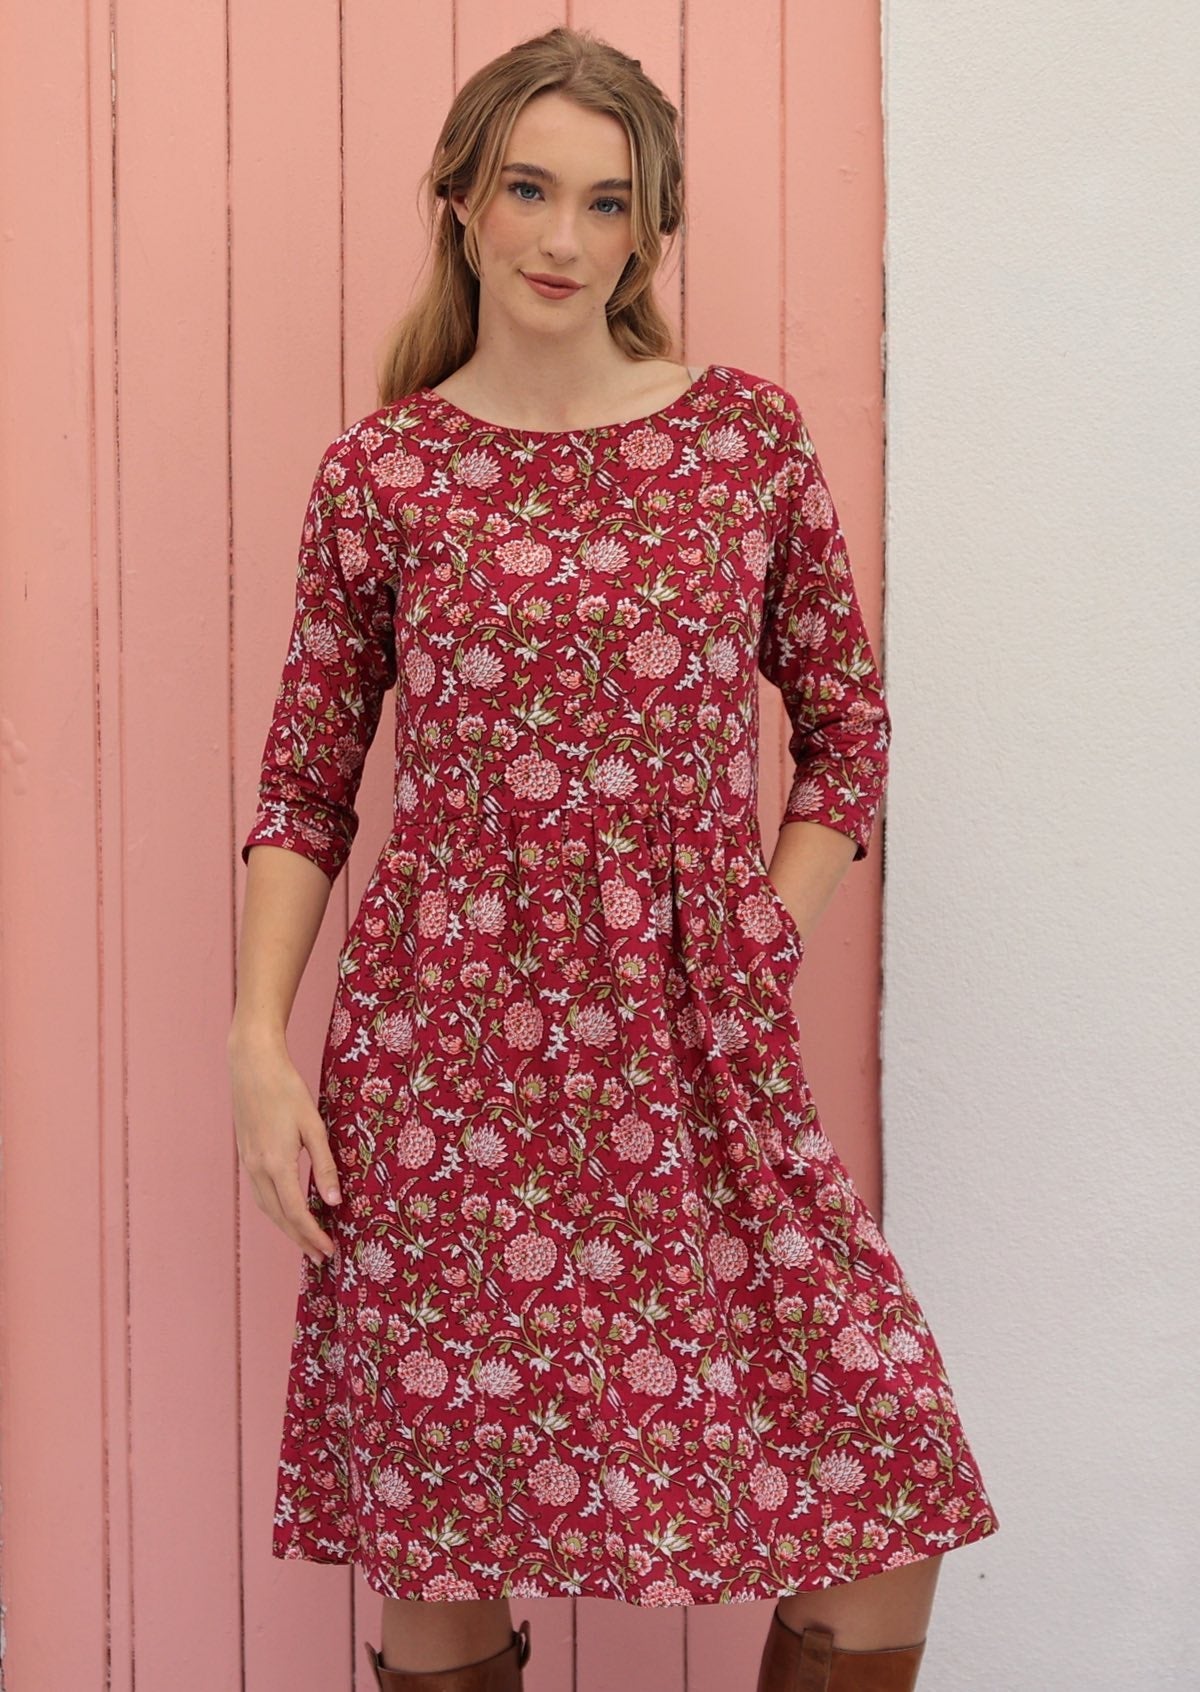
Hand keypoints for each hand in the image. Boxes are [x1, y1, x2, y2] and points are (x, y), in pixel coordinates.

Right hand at [228, 1030, 341, 1265]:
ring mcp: (248, 1163)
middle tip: (321, 1257)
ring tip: (307, 1241)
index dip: (313, 1235)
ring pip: (267, 1208)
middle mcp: (258, 1169)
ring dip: (287, 1229)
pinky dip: (276, 1211)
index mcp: (277, 1163)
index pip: (296, 1213)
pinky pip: (261, 1194)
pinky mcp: (246, 1156)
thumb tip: (335, 1200)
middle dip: (301, 1240)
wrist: (251, 1065)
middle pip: (279, 1217)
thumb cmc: (286, 1089)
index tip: (329, 1252)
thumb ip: (324, 1164)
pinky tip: (288, 1212)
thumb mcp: (314, 1125)